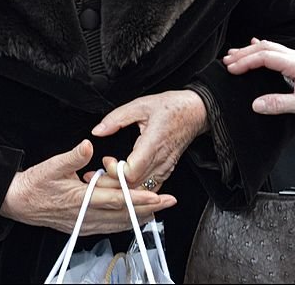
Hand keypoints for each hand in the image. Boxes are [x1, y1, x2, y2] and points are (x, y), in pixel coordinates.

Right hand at [0, 140, 175, 234]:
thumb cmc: (32, 185)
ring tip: (158, 209)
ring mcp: (83, 223)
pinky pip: (108, 225)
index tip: (158, 196)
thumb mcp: (50, 166)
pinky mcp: (80, 225)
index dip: (139, 199)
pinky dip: (123, 221)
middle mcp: (85, 215)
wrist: (15, 203)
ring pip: (117, 222)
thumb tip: (88, 146)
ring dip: (139, 216)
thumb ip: (72, 157)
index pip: (117, 200)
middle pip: (123, 215)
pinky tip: (132, 217)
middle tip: (168, 202)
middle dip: (148, 209)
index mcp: (81, 200)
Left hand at [91, 90, 208, 192]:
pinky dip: (136, 189)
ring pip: (142, 190)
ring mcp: (165, 168)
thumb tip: (97, 131)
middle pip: (134, 186)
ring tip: (108, 179)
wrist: (196, 112)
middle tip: (98, 175)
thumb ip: (116, 118)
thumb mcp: (140, 105)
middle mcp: (161, 160)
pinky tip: (125, 182)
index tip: (108, 159)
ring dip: (123, 188)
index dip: (115, 171)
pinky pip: (150, 188)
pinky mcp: (167, 171)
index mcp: (154, 143)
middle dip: (112, 184)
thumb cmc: (172, 107)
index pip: (132, 172)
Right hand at [223, 38, 294, 123]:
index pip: (266, 56)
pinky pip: (277, 51)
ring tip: (233, 55)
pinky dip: (262, 50)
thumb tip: (256, 104)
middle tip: (226, 61)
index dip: (246, 61)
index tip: (231, 68)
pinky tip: (254, 47)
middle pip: (265, 48)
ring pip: (271, 48)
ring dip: (251, 51)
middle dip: (244, 53)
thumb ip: (279, 104)